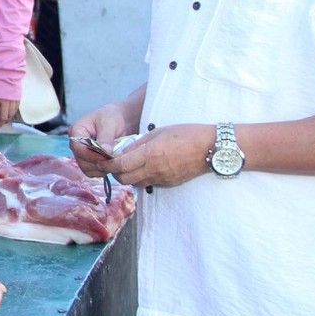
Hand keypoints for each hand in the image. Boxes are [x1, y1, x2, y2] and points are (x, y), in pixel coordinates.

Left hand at [0, 95, 19, 130]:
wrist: (7, 71)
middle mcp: (5, 101)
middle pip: (3, 117)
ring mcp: (12, 100)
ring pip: (10, 115)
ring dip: (5, 121)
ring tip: (1, 123)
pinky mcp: (18, 99)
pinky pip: (15, 110)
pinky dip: (11, 115)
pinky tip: (8, 117)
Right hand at [68, 103, 131, 177]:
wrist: (120, 121)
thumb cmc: (113, 117)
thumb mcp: (110, 123)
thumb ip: (106, 137)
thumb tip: (105, 151)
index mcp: (76, 130)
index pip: (77, 146)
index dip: (90, 154)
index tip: (106, 157)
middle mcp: (76, 143)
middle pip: (80, 160)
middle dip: (97, 162)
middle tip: (113, 160)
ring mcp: (82, 153)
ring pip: (86, 168)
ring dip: (101, 168)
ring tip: (114, 162)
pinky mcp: (89, 161)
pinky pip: (93, 172)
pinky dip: (103, 171)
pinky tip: (112, 164)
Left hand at [101, 123, 215, 189]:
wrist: (213, 148)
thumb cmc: (187, 134)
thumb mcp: (158, 132)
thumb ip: (137, 143)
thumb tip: (120, 150)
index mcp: (150, 154)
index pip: (119, 165)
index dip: (107, 163)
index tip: (102, 158)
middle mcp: (154, 169)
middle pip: (124, 178)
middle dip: (114, 171)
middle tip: (112, 161)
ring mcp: (163, 178)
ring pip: (135, 183)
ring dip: (127, 175)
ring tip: (128, 163)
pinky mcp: (170, 183)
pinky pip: (149, 183)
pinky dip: (141, 177)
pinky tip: (144, 166)